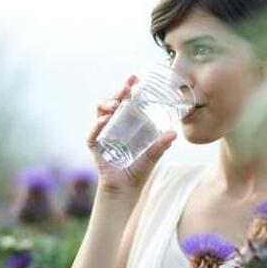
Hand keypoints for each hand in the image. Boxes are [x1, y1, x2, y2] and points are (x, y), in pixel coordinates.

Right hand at [86, 74, 176, 193]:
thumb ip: (161, 145)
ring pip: (100, 112)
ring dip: (107, 104)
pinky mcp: (95, 146)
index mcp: (127, 123)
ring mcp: (102, 134)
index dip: (128, 88)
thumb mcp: (153, 155)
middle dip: (118, 92)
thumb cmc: (139, 170)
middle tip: (127, 87)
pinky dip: (97, 126)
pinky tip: (104, 120)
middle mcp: (113, 125)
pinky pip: (92, 134)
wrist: (126, 189)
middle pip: (112, 102)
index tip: (135, 78)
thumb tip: (174, 133)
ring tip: (116, 104)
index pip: (125, 100)